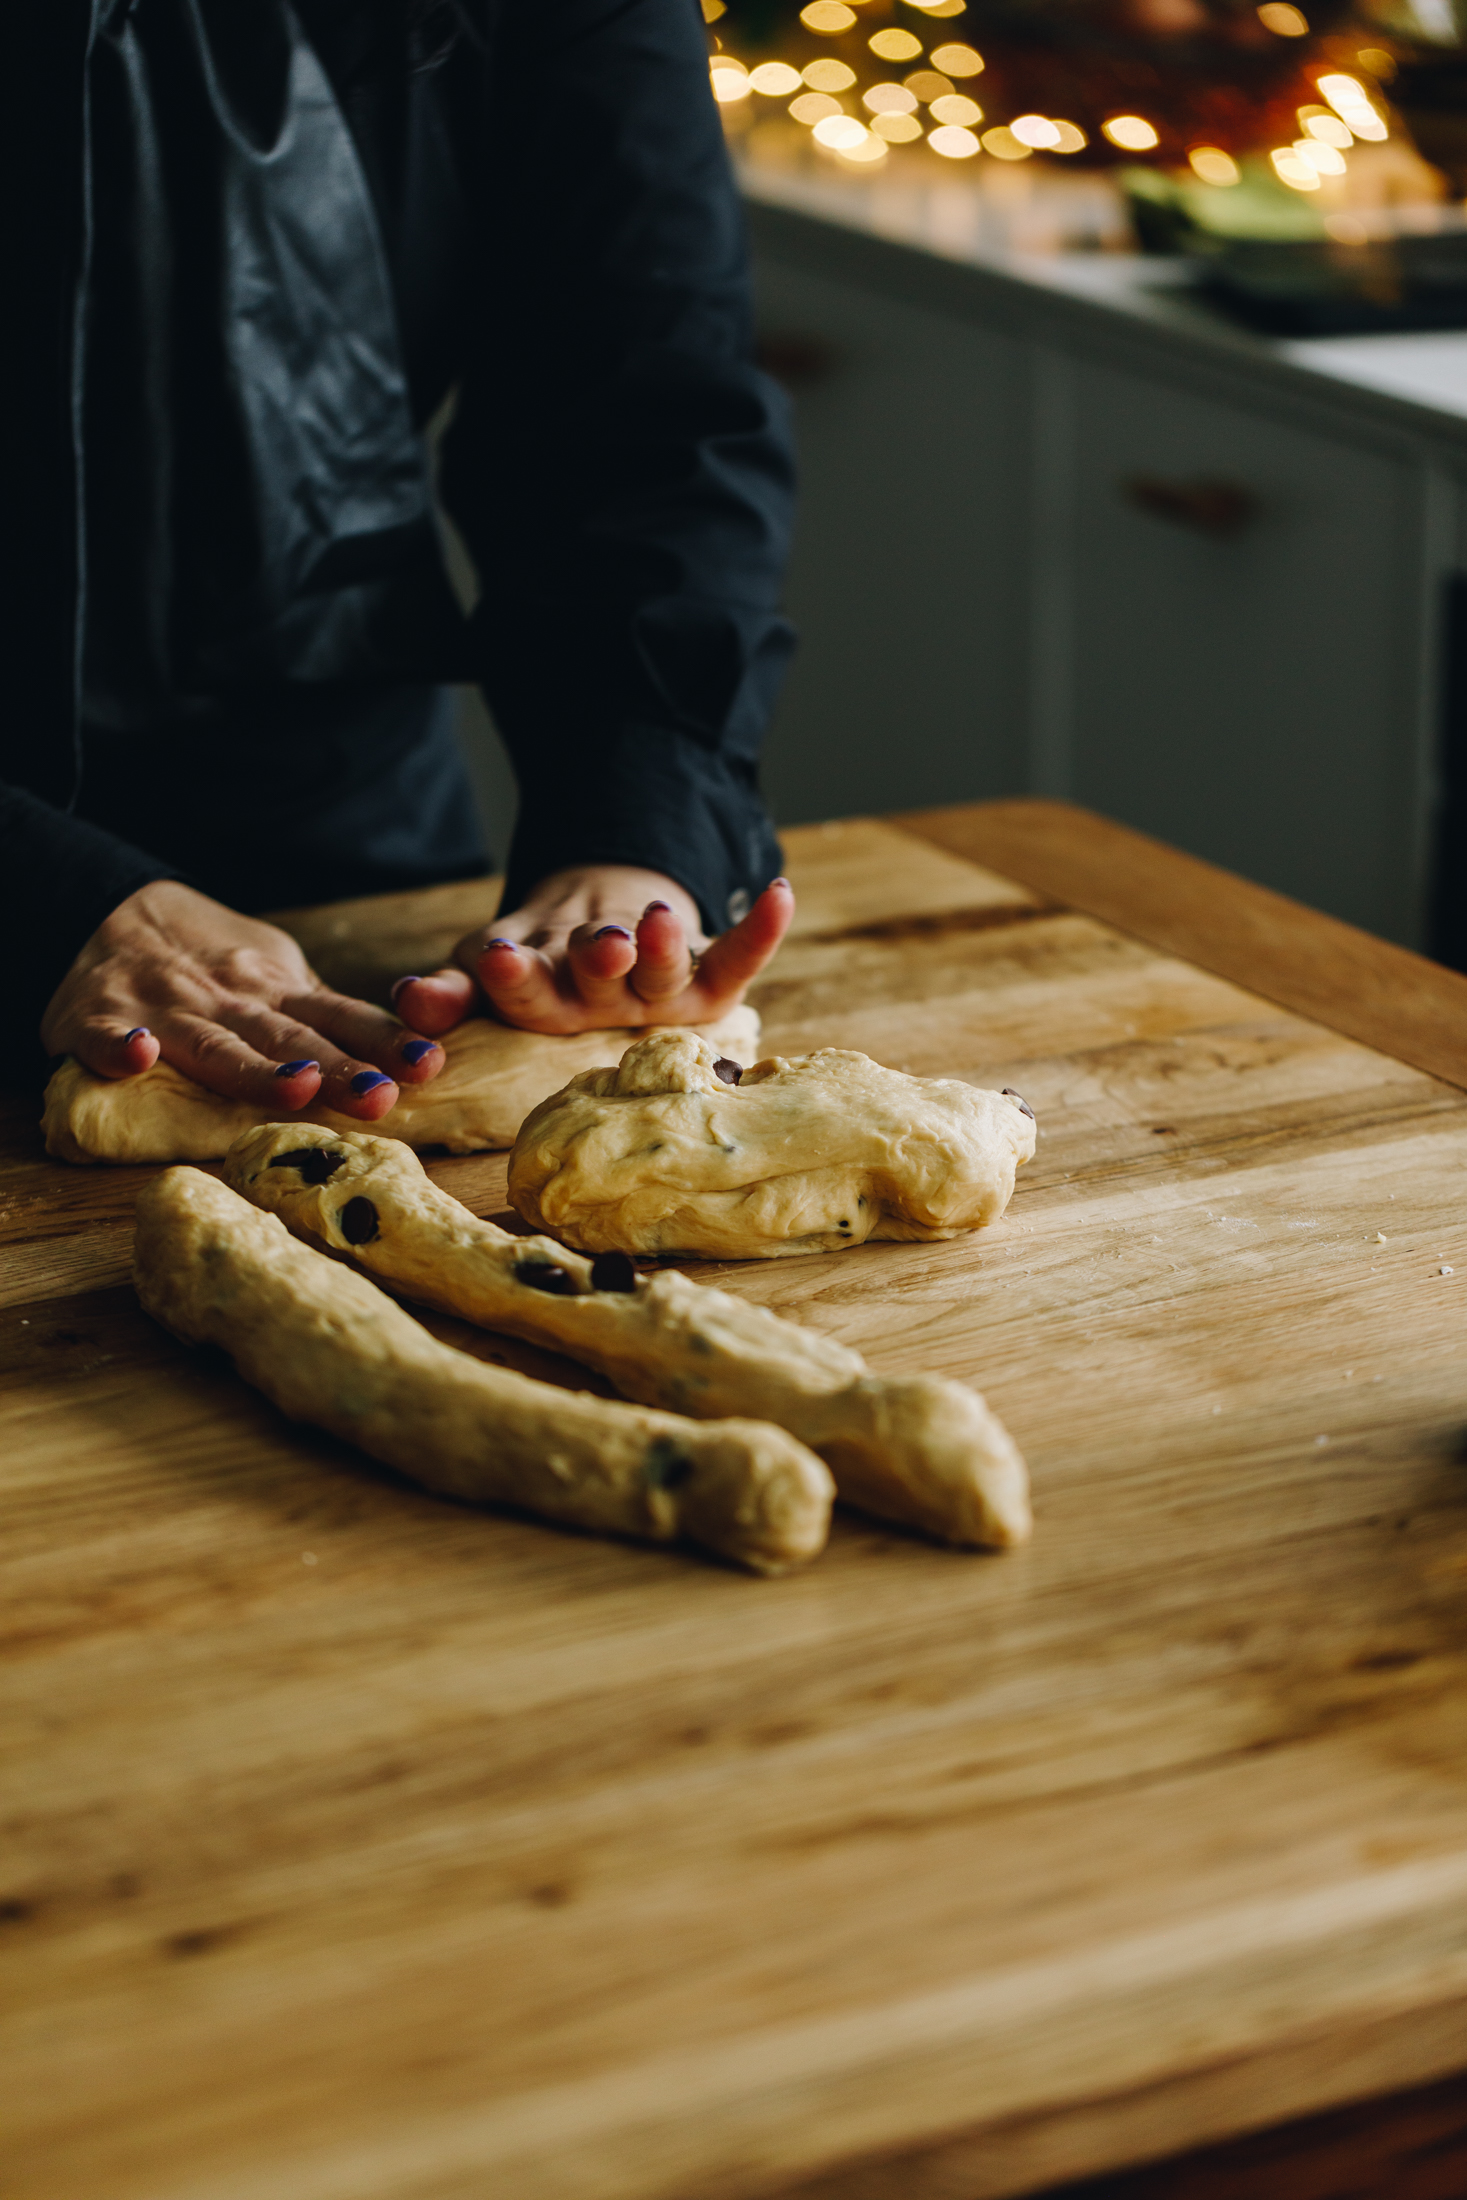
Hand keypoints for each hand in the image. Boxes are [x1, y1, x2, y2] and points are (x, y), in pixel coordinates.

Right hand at [40, 880, 445, 1117]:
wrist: (113, 909)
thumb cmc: (209, 958)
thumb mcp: (276, 971)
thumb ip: (321, 1012)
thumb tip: (390, 1049)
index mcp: (277, 991)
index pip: (340, 1017)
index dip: (382, 1042)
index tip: (426, 1064)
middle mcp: (228, 999)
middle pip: (290, 1038)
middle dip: (337, 1068)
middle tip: (380, 1096)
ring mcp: (164, 1010)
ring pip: (214, 1045)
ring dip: (255, 1068)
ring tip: (297, 1085)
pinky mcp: (96, 1018)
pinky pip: (105, 1036)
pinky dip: (118, 1047)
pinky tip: (136, 1057)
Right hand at [393, 865, 792, 1037]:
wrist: (607, 939)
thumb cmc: (537, 960)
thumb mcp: (484, 966)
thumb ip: (449, 987)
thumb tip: (407, 1003)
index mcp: (546, 1005)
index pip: (525, 994)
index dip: (515, 978)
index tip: (503, 956)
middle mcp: (605, 1005)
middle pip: (599, 985)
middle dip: (600, 962)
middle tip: (603, 944)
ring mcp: (660, 994)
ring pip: (661, 972)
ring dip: (661, 945)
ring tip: (657, 918)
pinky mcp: (712, 981)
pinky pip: (738, 956)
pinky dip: (762, 929)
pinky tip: (780, 893)